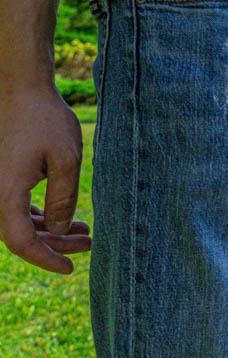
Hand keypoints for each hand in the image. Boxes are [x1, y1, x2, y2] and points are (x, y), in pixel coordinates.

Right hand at [0, 85, 90, 272]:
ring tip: (85, 231)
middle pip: (21, 235)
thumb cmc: (45, 120)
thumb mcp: (66, 159)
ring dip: (49, 230)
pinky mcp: (0, 177)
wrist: (19, 89)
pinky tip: (63, 218)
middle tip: (89, 244)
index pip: (21, 242)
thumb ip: (63, 198)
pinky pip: (15, 208)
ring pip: (18, 222)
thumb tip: (57, 230)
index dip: (46, 259)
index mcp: (4, 192)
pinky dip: (38, 216)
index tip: (70, 268)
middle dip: (55, 244)